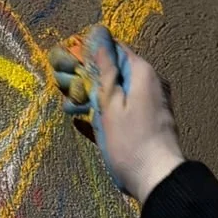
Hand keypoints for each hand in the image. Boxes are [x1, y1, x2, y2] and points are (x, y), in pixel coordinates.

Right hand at [50, 26, 185, 202]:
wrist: (157, 180)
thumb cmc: (130, 144)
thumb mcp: (110, 104)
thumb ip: (105, 71)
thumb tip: (99, 37)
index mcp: (142, 73)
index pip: (114, 48)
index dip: (89, 52)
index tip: (67, 60)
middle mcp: (150, 83)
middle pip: (114, 70)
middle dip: (87, 76)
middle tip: (60, 83)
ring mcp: (150, 102)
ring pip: (117, 90)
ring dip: (92, 95)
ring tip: (68, 106)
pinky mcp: (147, 120)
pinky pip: (123, 106)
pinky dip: (105, 110)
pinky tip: (85, 119)